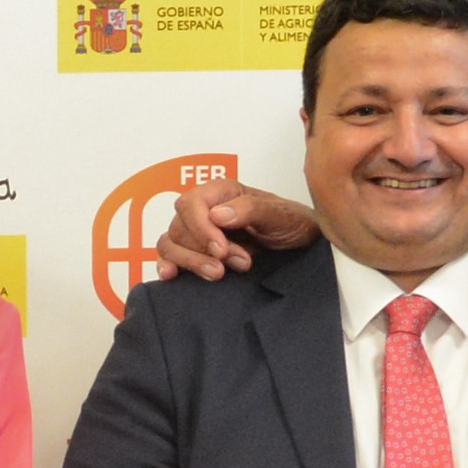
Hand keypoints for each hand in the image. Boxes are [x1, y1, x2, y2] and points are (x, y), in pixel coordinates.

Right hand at [156, 180, 319, 281]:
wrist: (300, 244)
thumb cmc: (292, 223)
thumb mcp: (279, 215)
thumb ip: (250, 210)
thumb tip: (216, 215)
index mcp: (221, 192)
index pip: (191, 204)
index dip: (201, 229)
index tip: (221, 249)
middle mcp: (204, 210)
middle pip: (179, 228)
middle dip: (205, 251)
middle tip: (241, 262)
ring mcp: (196, 232)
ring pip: (171, 243)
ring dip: (191, 262)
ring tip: (218, 275)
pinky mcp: (195, 253)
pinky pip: (169, 256)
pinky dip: (167, 265)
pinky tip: (172, 275)